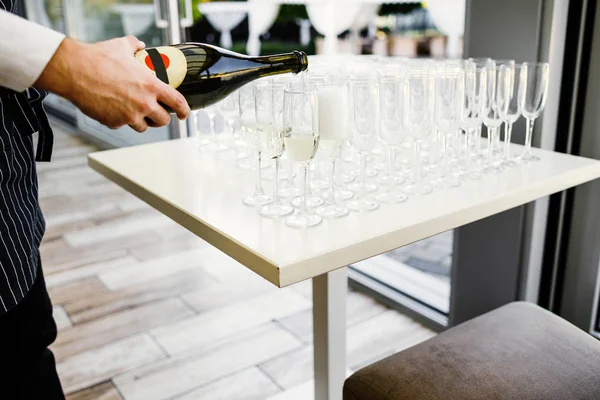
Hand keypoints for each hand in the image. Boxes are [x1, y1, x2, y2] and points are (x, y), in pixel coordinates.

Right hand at [35, 36, 189, 131]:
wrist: (74, 71)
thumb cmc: (97, 58)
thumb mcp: (122, 46)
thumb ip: (135, 45)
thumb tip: (140, 44)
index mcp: (151, 86)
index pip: (177, 103)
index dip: (184, 111)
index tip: (185, 114)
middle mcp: (143, 103)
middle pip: (163, 121)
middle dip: (162, 119)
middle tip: (157, 114)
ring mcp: (129, 115)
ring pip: (143, 127)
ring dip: (141, 121)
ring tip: (134, 112)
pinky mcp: (114, 123)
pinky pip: (121, 125)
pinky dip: (119, 120)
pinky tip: (113, 109)